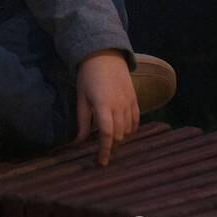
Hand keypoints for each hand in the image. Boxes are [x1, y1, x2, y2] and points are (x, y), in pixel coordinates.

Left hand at [74, 49, 139, 165]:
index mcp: (102, 105)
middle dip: (111, 146)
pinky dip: (131, 129)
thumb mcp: (81, 97)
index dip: (104, 150)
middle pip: (119, 134)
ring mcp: (129, 101)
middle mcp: (118, 105)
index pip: (106, 134)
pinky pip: (136, 120)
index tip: (102, 161)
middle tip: (103, 151)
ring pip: (129, 129)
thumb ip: (82, 121)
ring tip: (112, 141)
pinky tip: (124, 132)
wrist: (105, 55)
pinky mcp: (135, 98)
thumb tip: (79, 142)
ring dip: (121, 138)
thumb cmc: (88, 77)